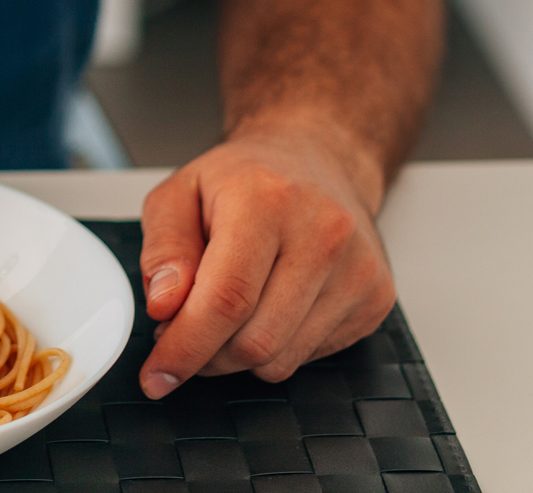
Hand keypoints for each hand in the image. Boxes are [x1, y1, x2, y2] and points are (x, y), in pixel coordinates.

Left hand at [135, 117, 396, 396]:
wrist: (317, 158)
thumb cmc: (247, 178)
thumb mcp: (180, 192)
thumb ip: (163, 248)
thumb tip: (164, 307)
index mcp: (267, 200)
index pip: (225, 299)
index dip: (186, 347)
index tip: (157, 374)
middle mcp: (323, 233)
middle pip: (254, 340)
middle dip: (205, 355)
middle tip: (183, 334)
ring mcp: (358, 269)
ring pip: (281, 359)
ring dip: (238, 356)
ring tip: (226, 313)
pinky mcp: (376, 298)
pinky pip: (309, 357)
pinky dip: (276, 348)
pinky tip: (269, 306)